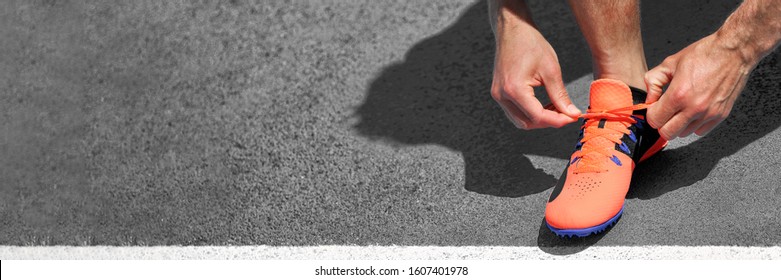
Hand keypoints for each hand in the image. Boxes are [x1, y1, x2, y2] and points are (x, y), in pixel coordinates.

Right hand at [490, 2, 580, 129]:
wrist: (513, 30)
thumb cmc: (530, 44)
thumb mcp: (551, 70)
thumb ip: (560, 95)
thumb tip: (571, 113)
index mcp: (514, 89)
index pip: (537, 116)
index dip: (557, 120)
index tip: (572, 117)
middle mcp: (502, 95)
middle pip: (527, 123)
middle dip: (548, 122)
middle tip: (566, 114)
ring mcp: (498, 95)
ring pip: (519, 120)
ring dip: (539, 119)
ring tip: (556, 109)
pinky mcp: (499, 93)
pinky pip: (514, 112)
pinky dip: (530, 113)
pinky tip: (544, 105)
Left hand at [644, 33, 754, 138]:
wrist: (734, 52)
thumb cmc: (705, 54)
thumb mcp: (670, 63)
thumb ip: (654, 81)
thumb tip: (649, 99)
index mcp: (678, 94)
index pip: (655, 120)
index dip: (651, 114)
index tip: (655, 107)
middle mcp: (694, 107)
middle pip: (667, 133)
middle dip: (662, 123)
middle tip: (665, 111)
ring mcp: (709, 113)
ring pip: (683, 133)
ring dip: (678, 124)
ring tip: (681, 108)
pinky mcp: (721, 115)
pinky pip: (700, 131)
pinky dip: (694, 125)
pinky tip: (693, 111)